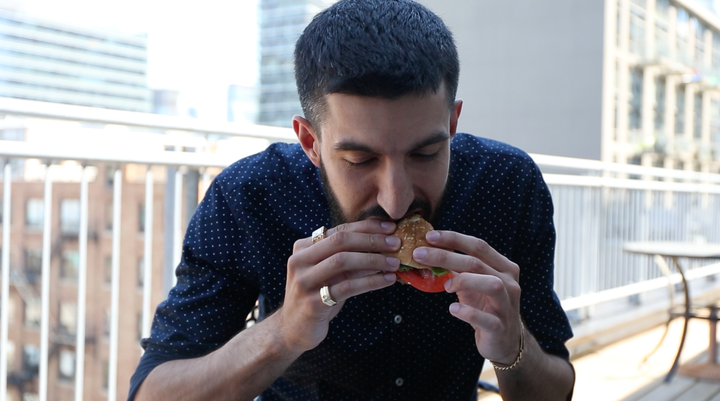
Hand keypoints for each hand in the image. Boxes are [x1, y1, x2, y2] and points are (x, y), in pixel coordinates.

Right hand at [276, 220, 400, 353]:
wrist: (294, 329)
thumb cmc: (317, 296)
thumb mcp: (332, 274)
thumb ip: (352, 259)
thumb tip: (385, 246)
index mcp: (304, 247)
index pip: (340, 230)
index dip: (367, 227)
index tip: (391, 228)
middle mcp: (300, 260)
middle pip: (340, 241)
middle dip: (371, 240)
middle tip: (396, 244)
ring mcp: (304, 281)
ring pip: (342, 261)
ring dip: (373, 260)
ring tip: (395, 263)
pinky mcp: (312, 302)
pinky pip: (347, 287)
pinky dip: (371, 281)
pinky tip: (387, 280)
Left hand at [412, 230, 522, 364]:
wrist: (503, 340)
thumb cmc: (485, 306)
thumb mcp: (473, 284)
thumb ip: (458, 268)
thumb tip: (428, 252)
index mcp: (503, 267)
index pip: (479, 246)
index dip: (453, 239)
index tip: (429, 236)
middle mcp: (509, 282)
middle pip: (478, 263)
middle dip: (446, 256)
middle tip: (419, 254)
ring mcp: (506, 305)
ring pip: (491, 285)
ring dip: (464, 280)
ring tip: (446, 285)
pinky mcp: (500, 327)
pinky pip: (486, 319)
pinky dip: (468, 312)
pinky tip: (453, 308)